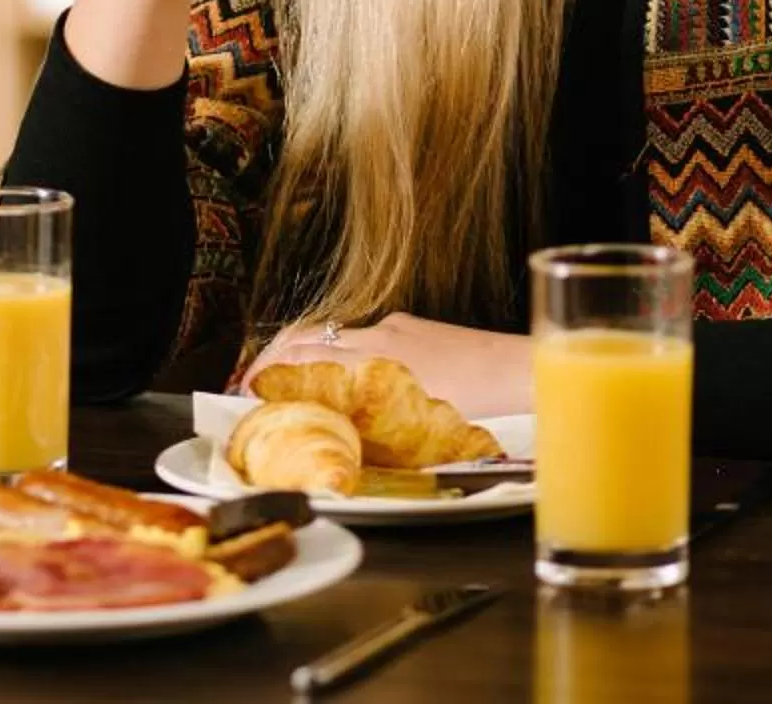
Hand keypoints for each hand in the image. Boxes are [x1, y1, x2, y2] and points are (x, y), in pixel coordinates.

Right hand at [242, 312, 533, 420]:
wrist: (526, 372)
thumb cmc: (485, 408)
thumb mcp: (419, 429)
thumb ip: (372, 428)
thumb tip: (333, 443)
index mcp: (377, 361)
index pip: (304, 357)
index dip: (268, 373)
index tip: (246, 392)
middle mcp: (380, 337)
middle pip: (307, 337)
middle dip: (272, 357)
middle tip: (250, 384)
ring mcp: (397, 328)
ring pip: (332, 333)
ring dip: (300, 352)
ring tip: (279, 377)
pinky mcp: (413, 327)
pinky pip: (361, 335)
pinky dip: (335, 350)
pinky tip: (335, 371)